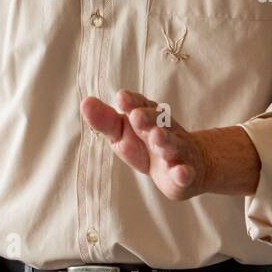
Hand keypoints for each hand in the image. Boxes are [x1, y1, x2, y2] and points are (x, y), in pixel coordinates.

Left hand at [80, 88, 211, 200]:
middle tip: (136, 116)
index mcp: (147, 116)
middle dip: (147, 118)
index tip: (121, 98)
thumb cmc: (144, 145)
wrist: (185, 163)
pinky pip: (185, 172)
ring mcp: (176, 150)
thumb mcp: (122, 132)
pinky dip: (184, 173)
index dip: (132, 102)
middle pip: (157, 121)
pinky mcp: (185, 172)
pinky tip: (181, 173)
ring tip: (157, 137)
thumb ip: (105, 120)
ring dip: (165, 140)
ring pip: (172, 144)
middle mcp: (163, 129)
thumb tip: (85, 102)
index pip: (140, 104)